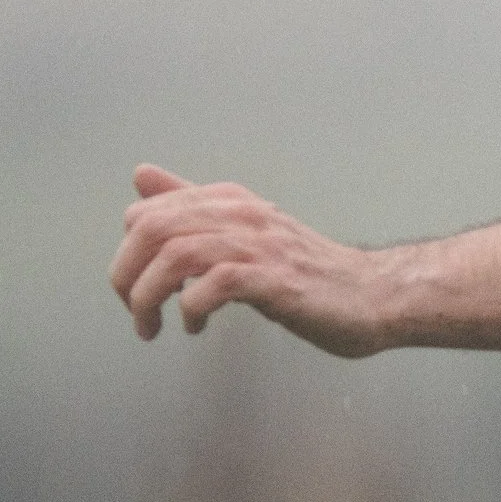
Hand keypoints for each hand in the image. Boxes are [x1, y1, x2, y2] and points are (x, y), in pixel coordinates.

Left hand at [108, 165, 390, 355]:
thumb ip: (192, 202)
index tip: (138, 285)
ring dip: (150, 299)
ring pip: (175, 256)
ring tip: (153, 326)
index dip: (128, 254)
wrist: (374, 295)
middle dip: (127, 277)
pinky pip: (213, 284)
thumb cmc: (310, 270)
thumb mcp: (244, 228)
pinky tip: (196, 325)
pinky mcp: (277, 279)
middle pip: (152, 230)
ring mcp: (262, 246)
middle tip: (135, 311)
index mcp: (231, 202)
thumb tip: (142, 175)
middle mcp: (243, 216)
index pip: (148, 212)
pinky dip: (192, 309)